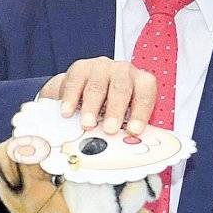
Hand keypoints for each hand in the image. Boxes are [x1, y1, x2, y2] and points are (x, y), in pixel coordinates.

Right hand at [37, 57, 155, 134]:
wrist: (86, 88)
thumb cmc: (111, 106)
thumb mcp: (124, 114)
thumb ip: (127, 126)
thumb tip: (127, 145)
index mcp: (141, 81)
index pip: (145, 94)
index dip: (141, 113)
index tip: (134, 131)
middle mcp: (124, 70)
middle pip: (121, 89)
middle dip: (115, 111)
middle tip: (109, 129)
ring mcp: (101, 67)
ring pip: (97, 87)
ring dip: (91, 108)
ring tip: (88, 125)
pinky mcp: (81, 68)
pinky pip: (75, 83)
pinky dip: (71, 99)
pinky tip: (67, 112)